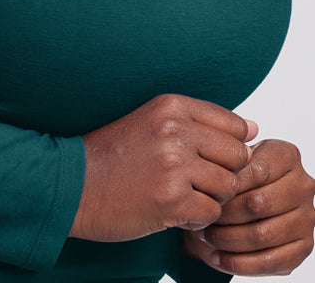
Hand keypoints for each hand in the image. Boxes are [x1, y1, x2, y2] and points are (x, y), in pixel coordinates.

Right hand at [68, 94, 256, 242]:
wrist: (72, 184)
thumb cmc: (113, 154)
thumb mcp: (151, 121)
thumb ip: (200, 122)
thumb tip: (253, 128)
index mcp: (170, 106)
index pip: (234, 124)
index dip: (229, 147)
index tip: (207, 158)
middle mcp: (175, 131)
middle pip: (238, 156)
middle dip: (225, 174)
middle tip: (197, 182)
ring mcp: (174, 166)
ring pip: (228, 187)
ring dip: (210, 198)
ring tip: (181, 196)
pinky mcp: (171, 201)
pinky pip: (211, 213)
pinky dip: (196, 219)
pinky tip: (173, 212)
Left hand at [183, 139, 314, 275]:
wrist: (246, 196)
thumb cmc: (235, 172)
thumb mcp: (231, 156)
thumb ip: (227, 153)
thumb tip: (220, 164)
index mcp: (287, 155)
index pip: (257, 170)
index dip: (229, 184)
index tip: (206, 191)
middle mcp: (303, 186)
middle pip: (259, 204)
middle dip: (225, 214)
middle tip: (204, 216)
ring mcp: (306, 218)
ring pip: (263, 235)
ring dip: (229, 239)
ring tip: (206, 236)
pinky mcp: (303, 247)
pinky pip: (271, 261)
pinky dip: (240, 263)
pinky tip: (218, 257)